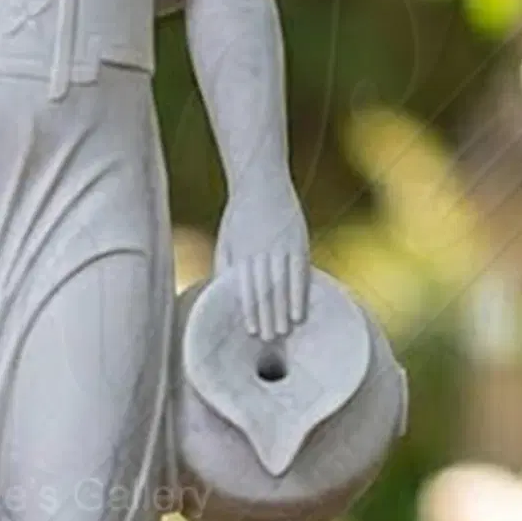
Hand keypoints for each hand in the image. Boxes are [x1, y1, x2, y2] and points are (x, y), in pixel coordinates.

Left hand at [215, 182, 310, 341]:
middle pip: (264, 291)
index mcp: (241, 252)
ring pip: (281, 285)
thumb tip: (221, 290)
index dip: (249, 310)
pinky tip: (300, 312)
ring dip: (282, 311)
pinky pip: (299, 273)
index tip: (251, 330)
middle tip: (269, 340)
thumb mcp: (227, 236)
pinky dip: (300, 294)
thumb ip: (225, 263)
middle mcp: (260, 251)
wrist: (261, 180)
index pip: (245, 287)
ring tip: (284, 332)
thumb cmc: (241, 212)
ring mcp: (280, 246)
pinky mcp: (298, 241)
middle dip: (266, 316)